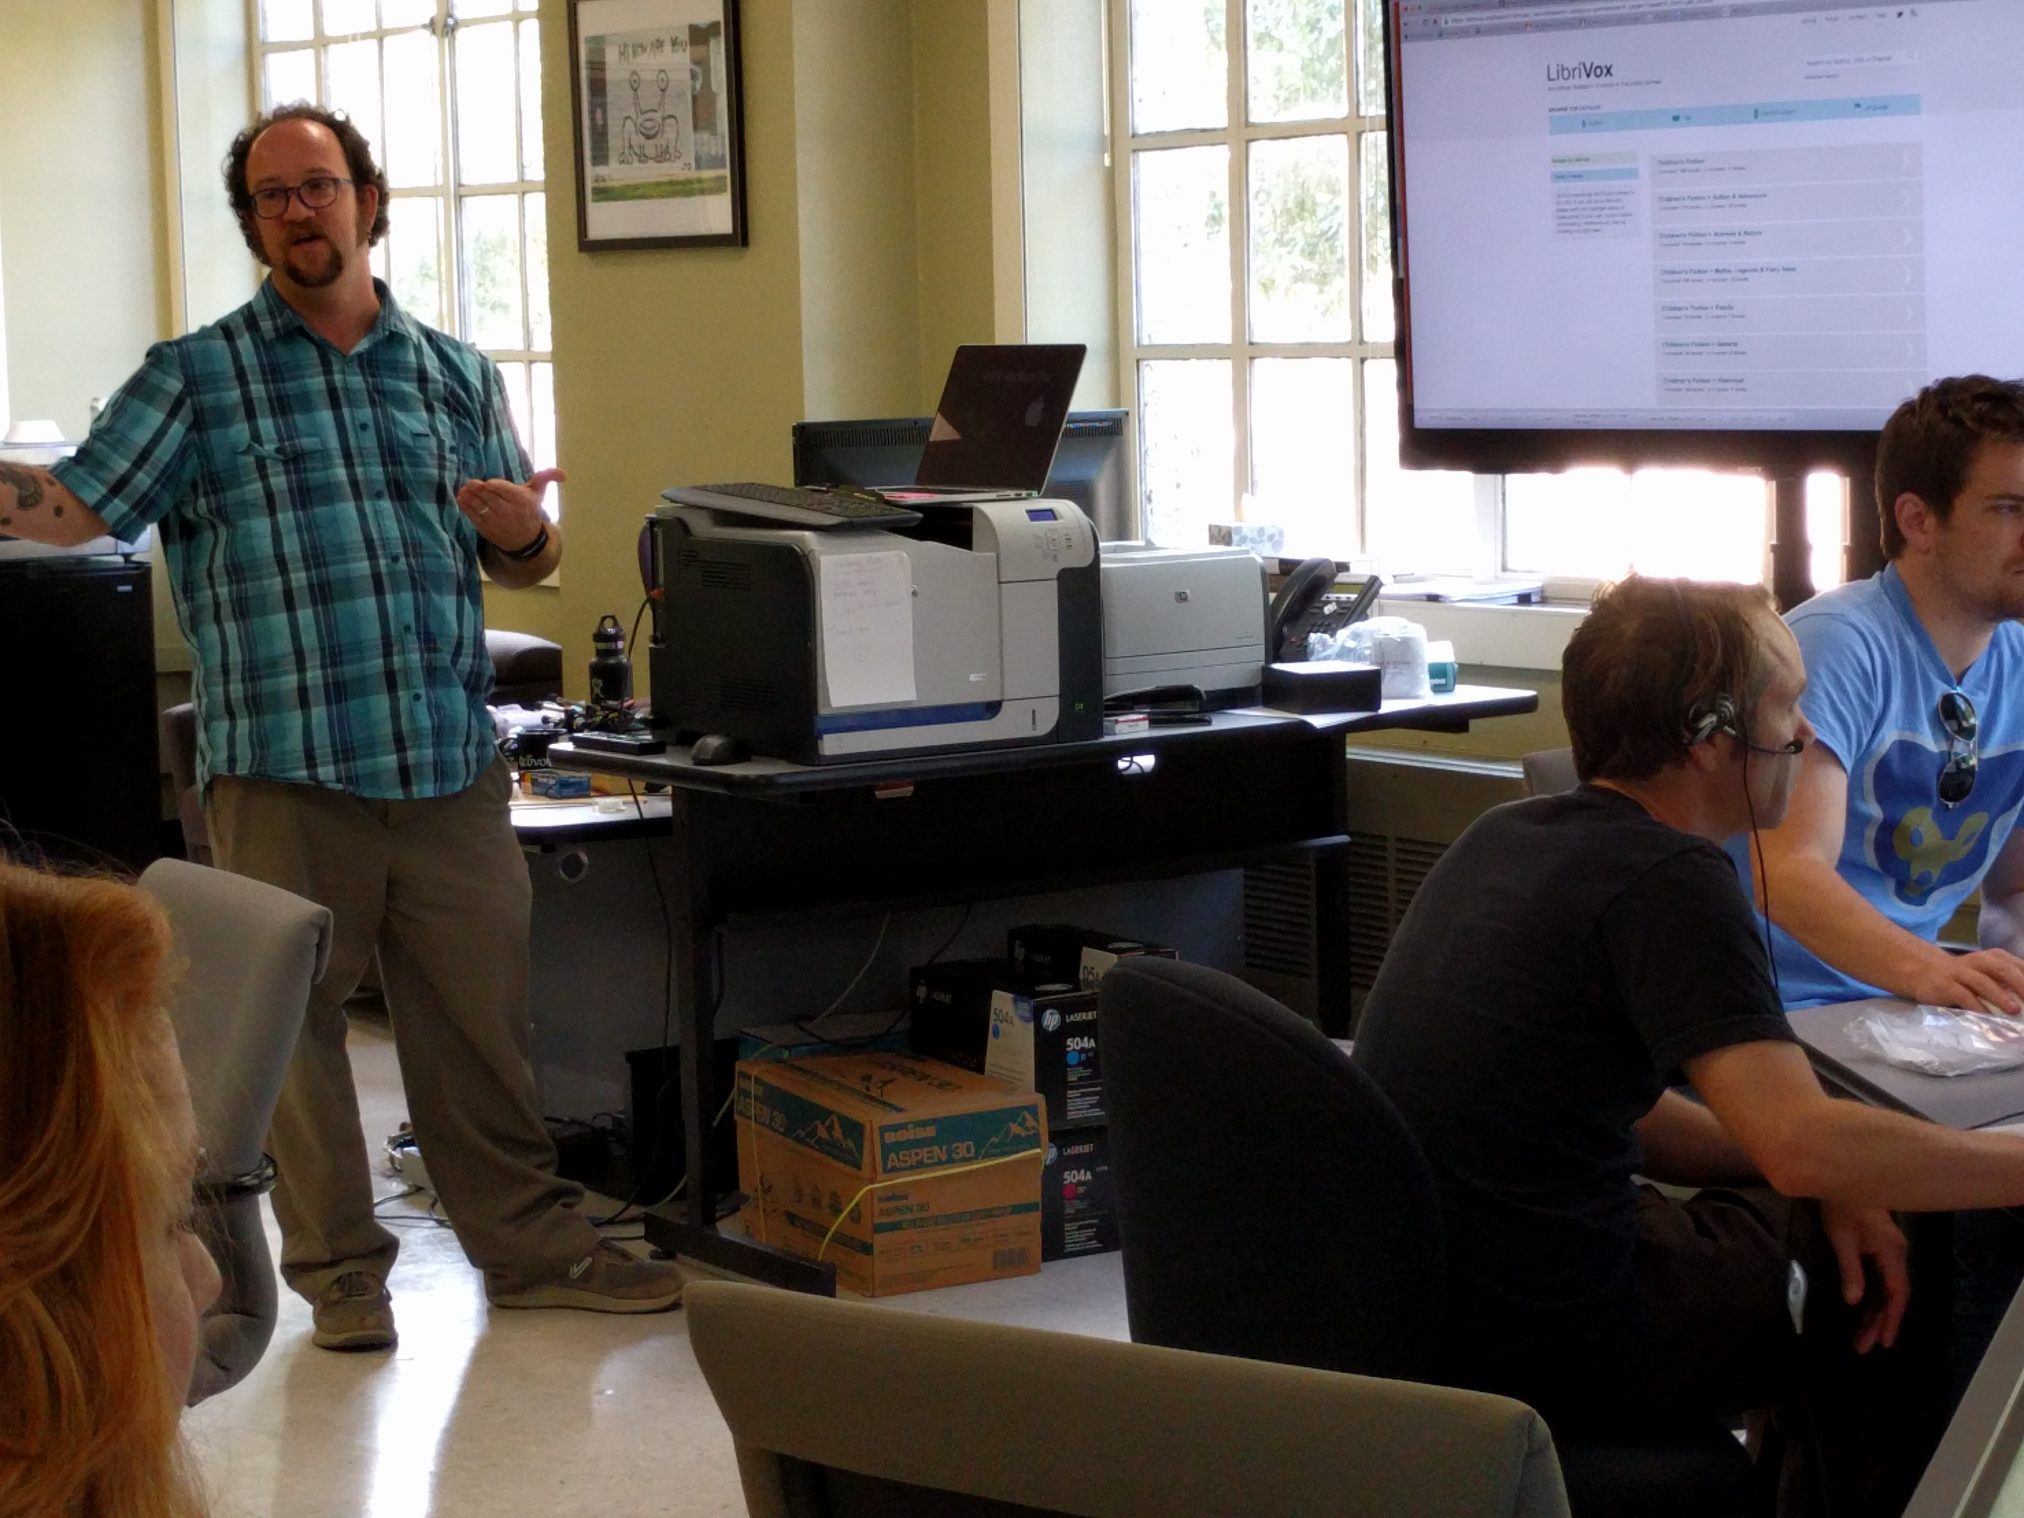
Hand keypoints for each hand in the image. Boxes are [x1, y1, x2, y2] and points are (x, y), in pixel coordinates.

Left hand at [456, 468, 564, 553]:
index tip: (487, 482)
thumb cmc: (529, 511)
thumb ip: (546, 478)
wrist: (526, 541)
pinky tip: (461, 499)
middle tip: (470, 483)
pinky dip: (466, 508)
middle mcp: (510, 512)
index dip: (493, 485)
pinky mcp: (487, 530)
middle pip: (490, 498)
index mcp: (522, 501)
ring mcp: (498, 522)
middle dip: (478, 489)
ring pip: (481, 507)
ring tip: (463, 490)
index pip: (504, 490)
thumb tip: (563, 474)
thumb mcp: (538, 494)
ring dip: (470, 498)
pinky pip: (474, 517)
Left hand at [1819, 1201, 1908, 1353]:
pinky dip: (1874, 1297)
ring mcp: (1890, 1249)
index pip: (1897, 1294)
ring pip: (1888, 1289)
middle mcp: (1897, 1253)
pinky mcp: (1880, 1245)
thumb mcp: (1841, 1238)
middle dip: (1880, 1322)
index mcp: (1892, 1252)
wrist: (1842, 1175)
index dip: (1892, 1319)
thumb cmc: (1840, 1204)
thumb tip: (1854, 1302)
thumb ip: (1851, 1270)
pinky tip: (1865, 1311)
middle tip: (1864, 1346)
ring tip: (1862, 1336)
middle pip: (1893, 1295)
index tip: (1884, 1342)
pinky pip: (1882, 1278)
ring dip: (1876, 1312)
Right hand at [1904, 946, 2023, 1014]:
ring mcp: (1960, 973)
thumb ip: (2007, 984)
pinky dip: (1976, 1006)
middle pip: (2002, 970)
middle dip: (2020, 985)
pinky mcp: (1945, 985)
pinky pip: (1963, 995)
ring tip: (2014, 1011)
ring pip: (1982, 981)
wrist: (1923, 969)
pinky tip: (1987, 1016)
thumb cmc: (1963, 976)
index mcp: (1994, 957)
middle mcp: (1978, 962)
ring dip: (2000, 996)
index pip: (2017, 966)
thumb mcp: (1987, 974)